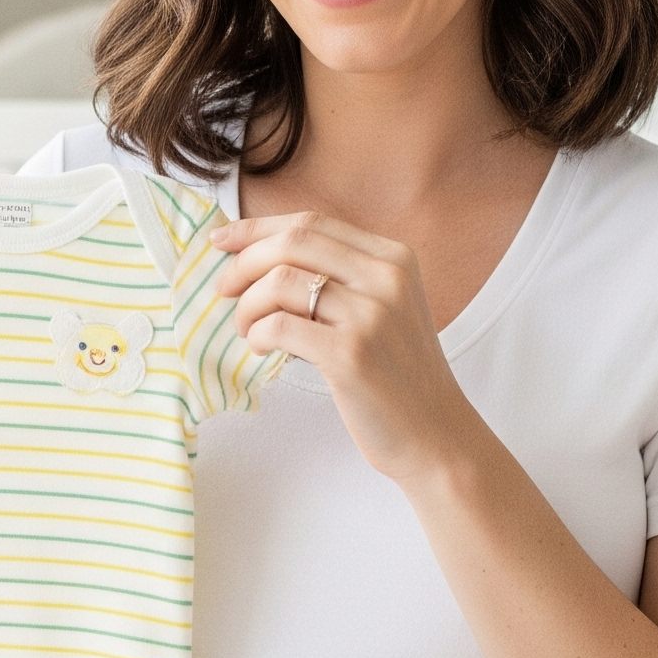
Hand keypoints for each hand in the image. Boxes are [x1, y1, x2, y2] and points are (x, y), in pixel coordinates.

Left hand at [208, 210, 477, 486]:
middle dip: (244, 262)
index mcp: (394, 258)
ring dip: (248, 306)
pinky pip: (279, 325)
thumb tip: (260, 256)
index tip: (222, 240)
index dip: (258, 227)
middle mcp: (386, 277)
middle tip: (224, 289)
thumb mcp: (384, 309)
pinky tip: (261, 348)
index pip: (312, 222)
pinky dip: (257, 334)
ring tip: (247, 330)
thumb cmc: (397, 376)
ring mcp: (371, 315)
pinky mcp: (351, 354)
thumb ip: (341, 278)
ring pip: (280, 282)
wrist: (435, 435)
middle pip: (293, 242)